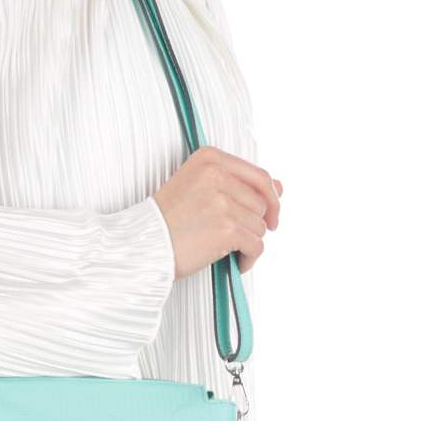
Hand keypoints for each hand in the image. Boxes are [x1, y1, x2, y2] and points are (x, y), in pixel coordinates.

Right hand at [152, 146, 282, 279]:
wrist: (142, 246)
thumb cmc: (165, 222)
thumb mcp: (199, 189)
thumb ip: (239, 183)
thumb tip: (279, 187)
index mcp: (210, 158)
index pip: (260, 176)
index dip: (270, 200)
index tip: (270, 215)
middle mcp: (216, 175)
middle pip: (261, 204)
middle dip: (253, 225)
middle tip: (237, 238)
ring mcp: (222, 201)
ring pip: (259, 226)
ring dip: (248, 242)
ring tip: (226, 249)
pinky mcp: (226, 228)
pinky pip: (256, 246)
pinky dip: (248, 259)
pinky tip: (235, 262)